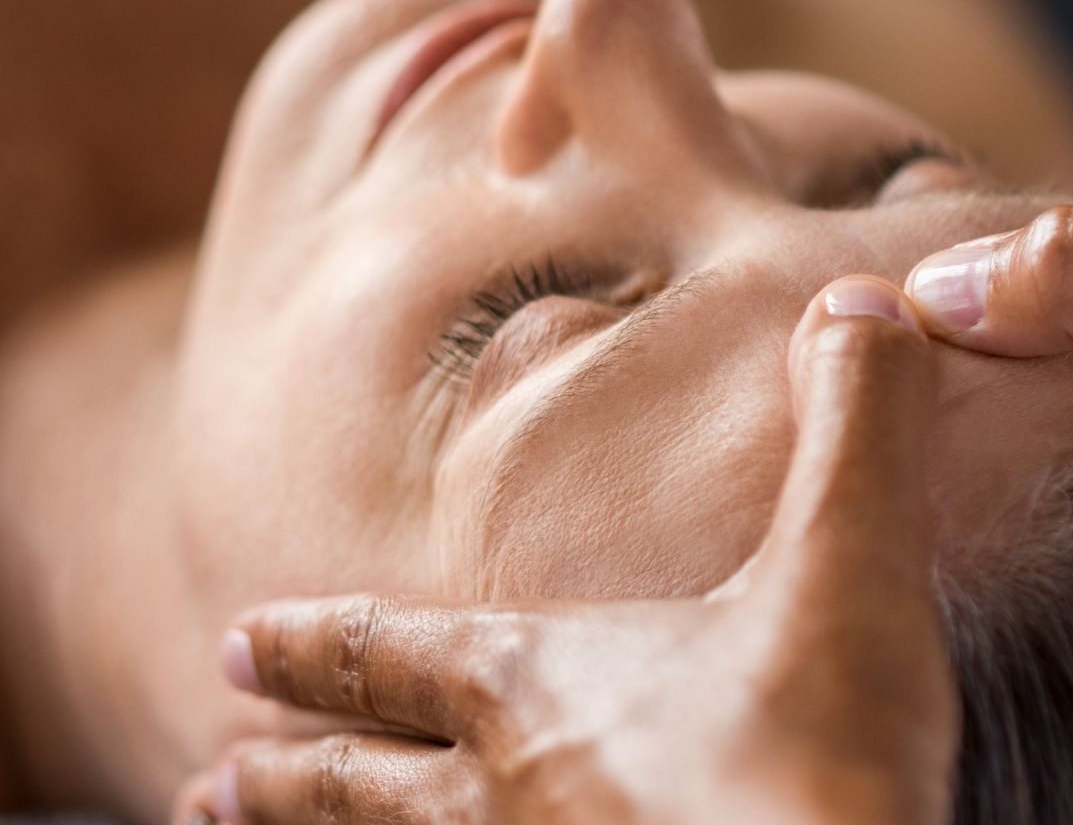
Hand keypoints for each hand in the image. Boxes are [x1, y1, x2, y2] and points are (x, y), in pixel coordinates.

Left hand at [172, 277, 959, 824]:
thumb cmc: (819, 755)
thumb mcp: (852, 569)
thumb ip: (854, 431)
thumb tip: (870, 297)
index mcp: (538, 690)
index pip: (394, 655)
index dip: (318, 646)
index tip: (238, 644)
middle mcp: (495, 799)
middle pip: (356, 786)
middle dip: (282, 775)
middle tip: (202, 779)